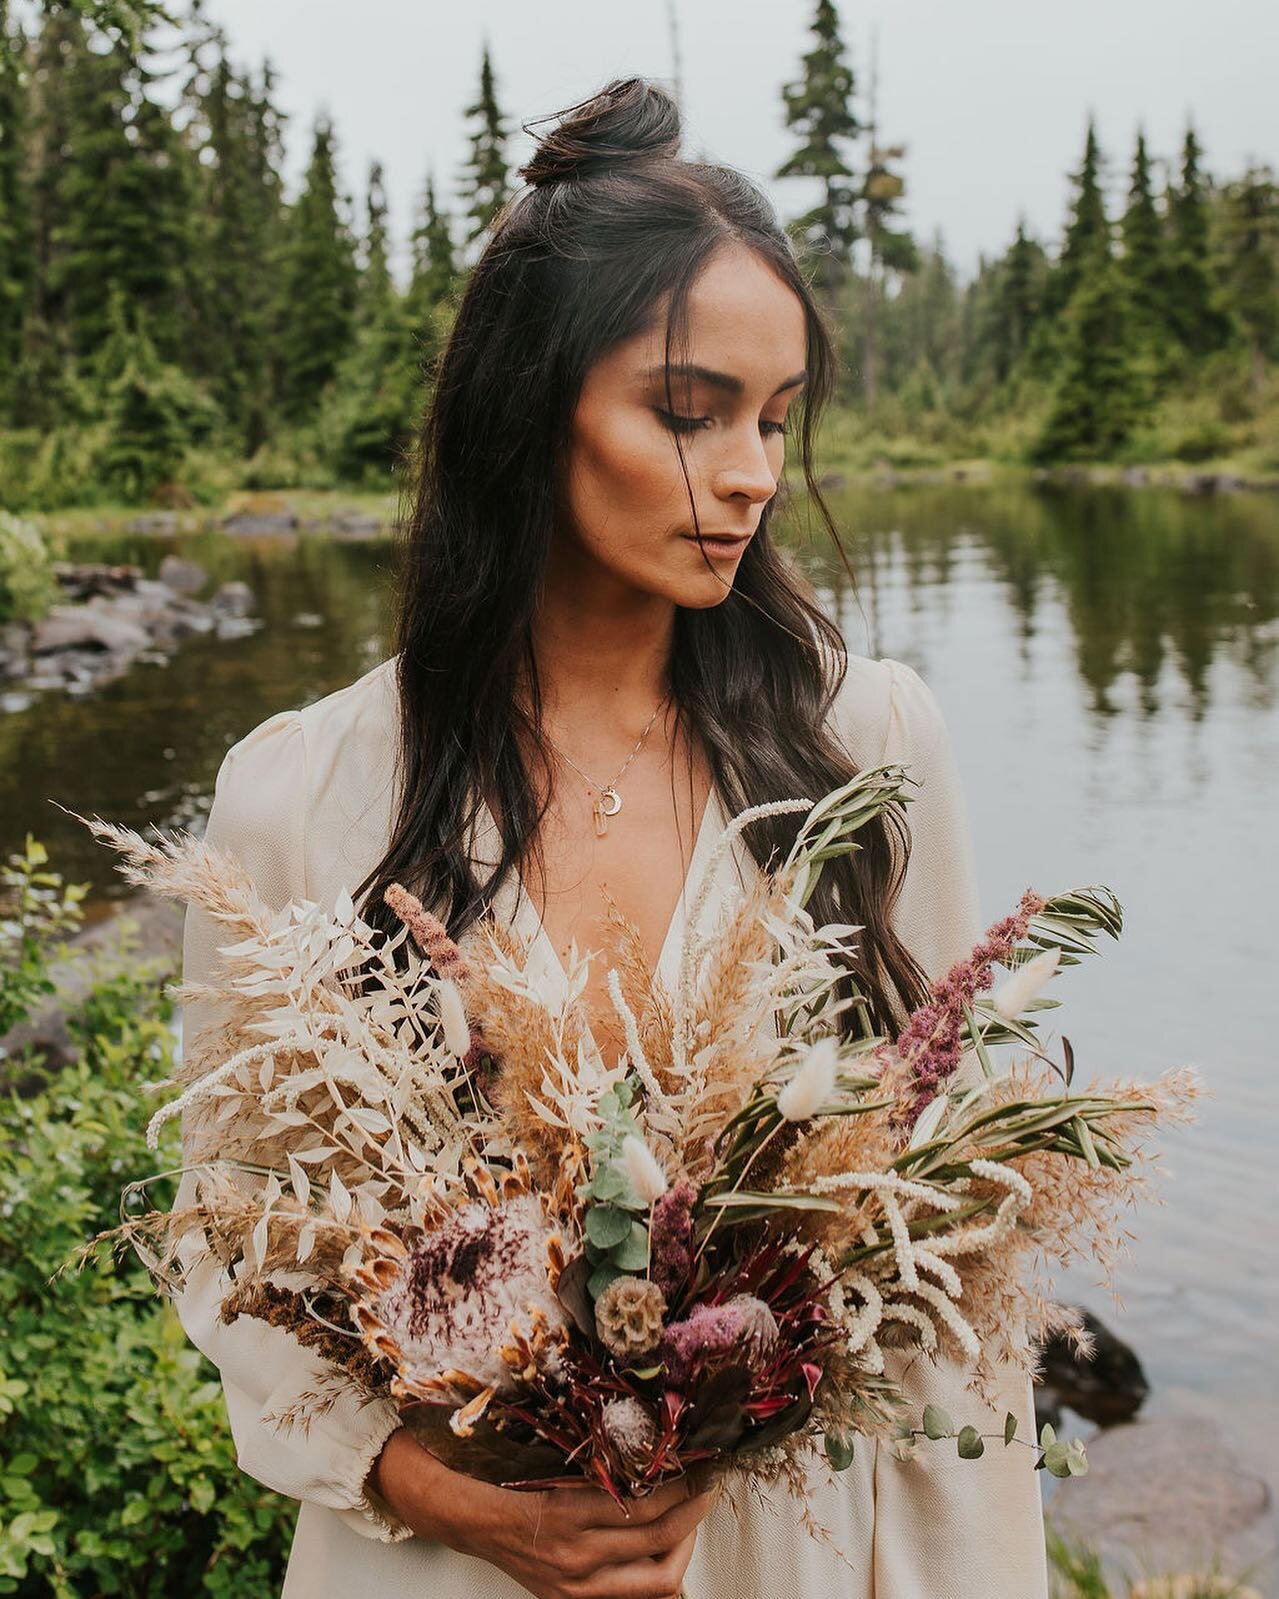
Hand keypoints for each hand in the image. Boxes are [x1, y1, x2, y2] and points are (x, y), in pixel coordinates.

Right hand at [371, 1427, 715, 1596]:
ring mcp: (574, 1584)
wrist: (461, 1512)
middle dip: (695, 1509)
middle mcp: (574, 1555)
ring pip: (657, 1579)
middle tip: (710, 1480)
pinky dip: (659, 1574)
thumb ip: (597, 1455)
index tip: (703, 1457)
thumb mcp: (548, 1451)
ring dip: (686, 1544)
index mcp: (566, 1510)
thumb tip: (652, 1439)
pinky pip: (633, 1595)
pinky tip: (670, 1549)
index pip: (647, 1501)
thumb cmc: (502, 1469)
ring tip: (694, 1513)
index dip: (684, 1481)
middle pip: (661, 1539)